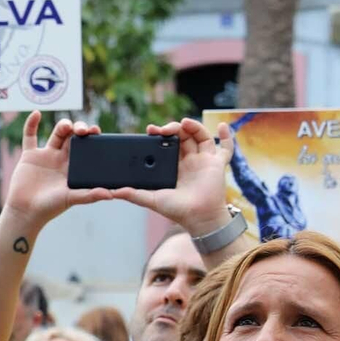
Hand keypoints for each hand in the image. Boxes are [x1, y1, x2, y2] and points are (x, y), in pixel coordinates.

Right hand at [3, 111, 114, 227]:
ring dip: (63, 125)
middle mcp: (61, 159)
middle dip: (78, 129)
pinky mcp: (29, 156)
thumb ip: (90, 195)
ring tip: (66, 126)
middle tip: (82, 130)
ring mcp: (45, 156)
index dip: (91, 137)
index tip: (96, 131)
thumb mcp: (71, 199)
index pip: (86, 146)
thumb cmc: (50, 208)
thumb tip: (111, 195)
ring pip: (56, 133)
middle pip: (72, 137)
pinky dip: (31, 124)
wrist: (26, 212)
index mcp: (74, 167)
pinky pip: (30, 136)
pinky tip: (36, 113)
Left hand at [113, 118, 233, 235]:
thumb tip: (112, 192)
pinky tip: (221, 125)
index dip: (159, 135)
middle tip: (164, 129)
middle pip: (182, 137)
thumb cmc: (177, 210)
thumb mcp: (152, 200)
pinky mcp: (217, 163)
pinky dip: (226, 136)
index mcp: (172, 166)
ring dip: (193, 127)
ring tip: (185, 122)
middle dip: (173, 128)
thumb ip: (133, 194)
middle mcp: (188, 161)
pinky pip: (225, 147)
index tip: (150, 130)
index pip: (165, 144)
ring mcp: (203, 160)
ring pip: (200, 136)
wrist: (198, 218)